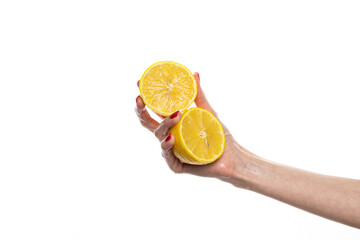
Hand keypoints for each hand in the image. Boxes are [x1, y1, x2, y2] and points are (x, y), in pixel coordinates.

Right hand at [135, 73, 253, 183]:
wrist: (233, 157)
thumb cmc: (219, 135)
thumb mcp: (208, 111)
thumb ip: (199, 94)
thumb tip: (194, 73)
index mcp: (174, 123)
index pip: (155, 110)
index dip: (145, 97)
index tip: (139, 84)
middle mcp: (170, 136)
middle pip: (148, 123)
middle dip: (141, 110)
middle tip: (140, 99)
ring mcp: (172, 150)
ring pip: (159, 136)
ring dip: (164, 125)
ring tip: (176, 116)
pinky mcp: (177, 164)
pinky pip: (167, 156)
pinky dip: (167, 147)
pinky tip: (171, 139)